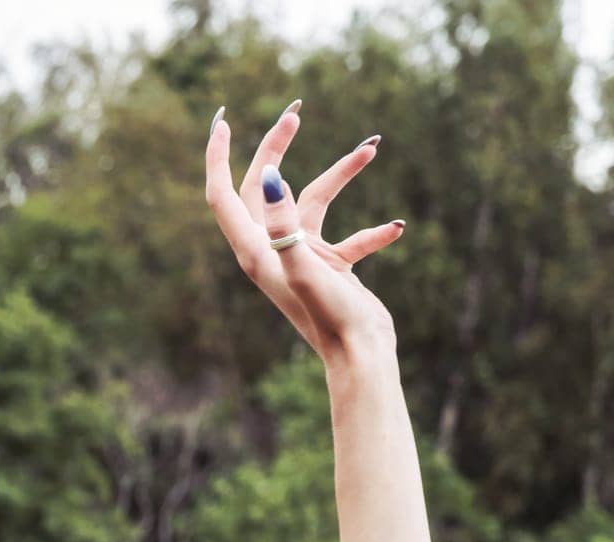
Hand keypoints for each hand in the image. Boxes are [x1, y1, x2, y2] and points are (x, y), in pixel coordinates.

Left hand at [204, 99, 403, 364]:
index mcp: (256, 252)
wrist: (360, 356)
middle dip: (277, 147)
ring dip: (341, 173)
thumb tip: (270, 175)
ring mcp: (301, 258)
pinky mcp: (328, 267)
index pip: (224, 195)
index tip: (224, 120)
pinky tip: (394, 230)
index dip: (219, 158)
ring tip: (372, 148)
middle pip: (264, 187)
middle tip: (295, 112)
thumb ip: (285, 224)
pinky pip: (346, 236)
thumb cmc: (331, 318)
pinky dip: (370, 231)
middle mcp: (273, 252)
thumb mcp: (306, 267)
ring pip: (314, 200)